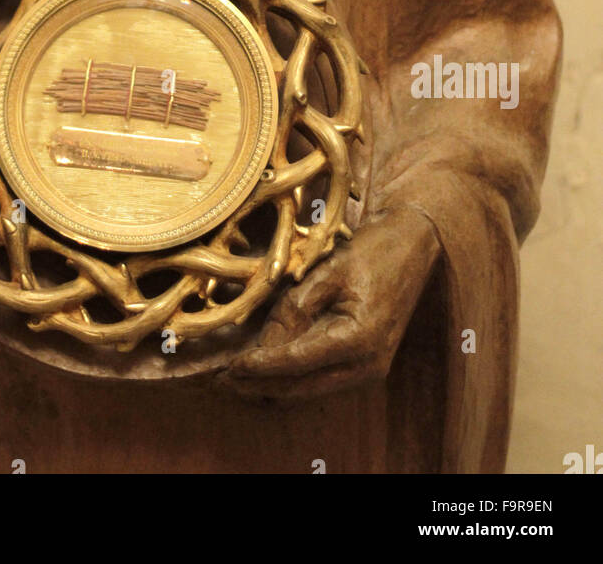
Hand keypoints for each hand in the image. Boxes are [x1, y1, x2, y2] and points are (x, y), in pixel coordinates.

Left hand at [221, 205, 439, 399]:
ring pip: (310, 390)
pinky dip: (293, 379)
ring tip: (238, 379)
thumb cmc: (373, 251)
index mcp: (359, 338)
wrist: (415, 247)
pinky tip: (267, 371)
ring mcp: (369, 370)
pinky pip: (322, 379)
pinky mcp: (366, 365)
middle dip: (260, 386)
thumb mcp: (328, 271)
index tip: (229, 368)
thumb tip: (264, 343)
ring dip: (274, 386)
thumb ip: (295, 307)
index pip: (297, 362)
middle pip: (301, 387)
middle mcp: (366, 364)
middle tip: (223, 382)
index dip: (260, 367)